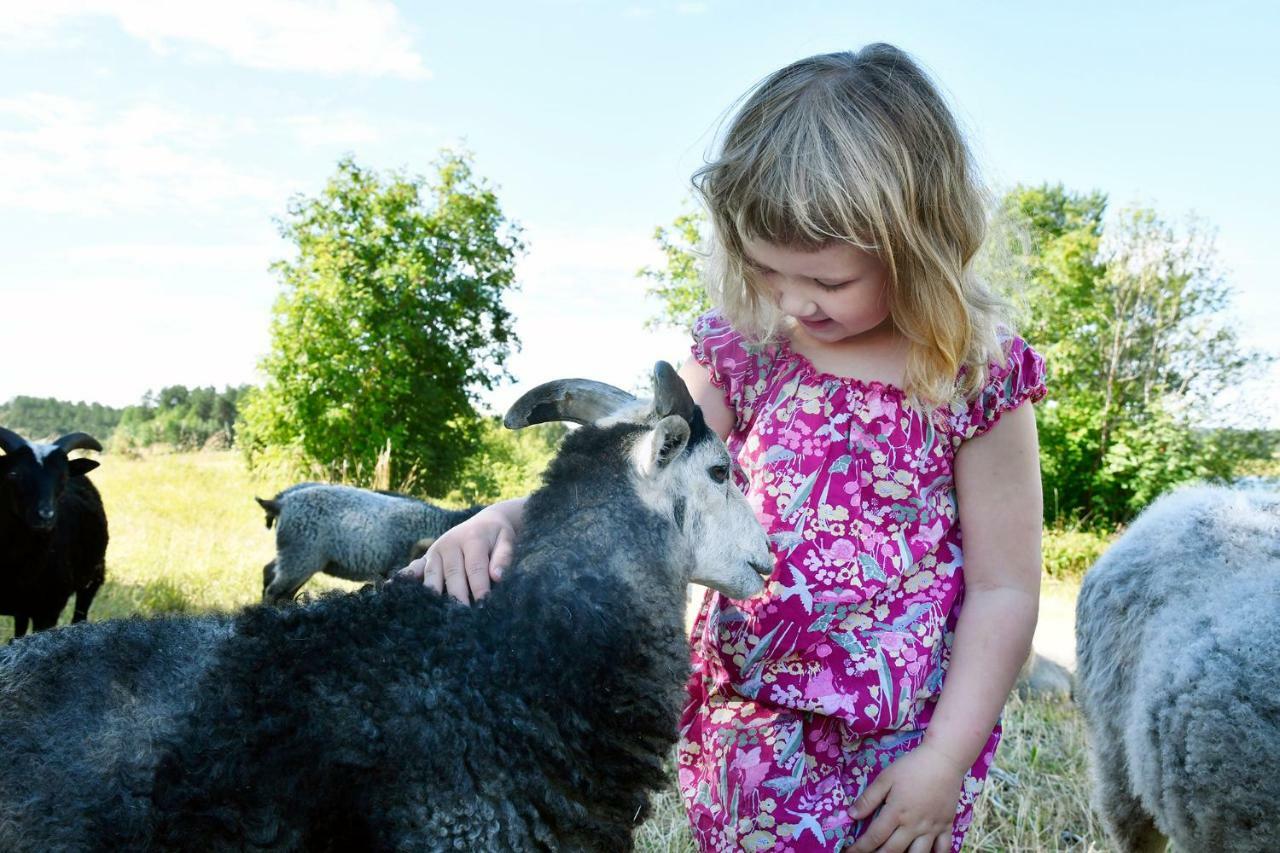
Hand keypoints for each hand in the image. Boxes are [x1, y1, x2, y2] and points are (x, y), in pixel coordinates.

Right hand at [395, 499, 522, 604]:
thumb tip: (496, 576)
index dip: (479, 588)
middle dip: (457, 597)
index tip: (484, 607)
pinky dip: (404, 578)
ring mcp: (436, 551)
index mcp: (472, 539)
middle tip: (461, 620)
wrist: (487, 521)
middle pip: (452, 575)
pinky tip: (391, 588)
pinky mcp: (427, 557)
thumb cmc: (498, 536)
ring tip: (435, 616)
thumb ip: (504, 557)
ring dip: (433, 595)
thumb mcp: (507, 539)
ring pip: (432, 575)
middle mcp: (450, 544)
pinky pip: (414, 568)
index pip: (475, 568)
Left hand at [845, 742, 968, 852]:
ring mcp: (932, 828)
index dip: (860, 848)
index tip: (849, 852)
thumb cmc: (912, 767)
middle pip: (893, 851)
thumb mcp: (886, 778)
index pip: (874, 837)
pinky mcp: (946, 826)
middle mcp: (913, 825)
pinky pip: (943, 849)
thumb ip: (868, 798)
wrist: (943, 760)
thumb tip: (851, 815)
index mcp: (896, 812)